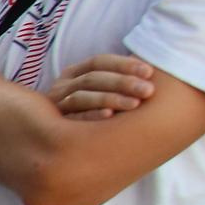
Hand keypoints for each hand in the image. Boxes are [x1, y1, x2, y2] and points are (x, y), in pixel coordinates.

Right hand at [42, 53, 156, 120]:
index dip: (123, 65)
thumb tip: (151, 72)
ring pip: (82, 96)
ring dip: (110, 98)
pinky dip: (91, 115)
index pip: (98, 61)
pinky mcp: (53, 124)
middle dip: (122, 82)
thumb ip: (116, 81)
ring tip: (135, 104)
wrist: (57, 143)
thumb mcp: (97, 92)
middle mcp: (62, 86)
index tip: (149, 72)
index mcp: (73, 73)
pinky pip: (73, 118)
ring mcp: (56, 105)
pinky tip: (110, 116)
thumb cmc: (91, 113)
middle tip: (148, 90)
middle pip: (92, 78)